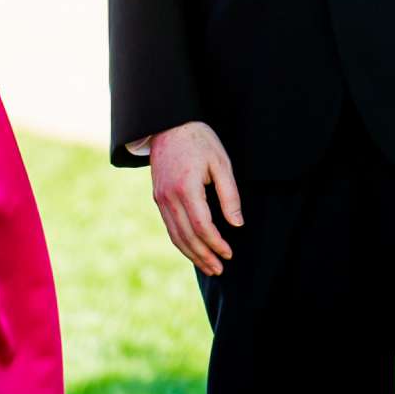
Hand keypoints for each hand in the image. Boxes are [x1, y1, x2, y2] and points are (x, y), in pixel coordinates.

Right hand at [150, 121, 242, 275]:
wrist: (168, 125)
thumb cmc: (199, 140)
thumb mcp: (221, 162)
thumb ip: (229, 195)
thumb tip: (237, 224)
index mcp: (186, 187)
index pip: (201, 226)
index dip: (216, 243)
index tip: (229, 253)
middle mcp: (169, 197)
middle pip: (186, 236)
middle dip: (203, 256)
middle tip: (219, 269)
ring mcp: (160, 199)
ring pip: (175, 235)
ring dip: (192, 254)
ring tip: (208, 266)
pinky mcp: (157, 198)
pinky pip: (169, 226)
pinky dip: (181, 242)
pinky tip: (193, 250)